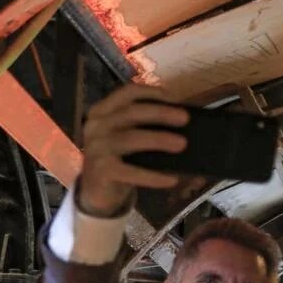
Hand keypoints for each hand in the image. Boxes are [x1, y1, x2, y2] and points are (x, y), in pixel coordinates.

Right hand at [76, 84, 188, 216]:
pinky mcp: (102, 170)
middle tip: (185, 118)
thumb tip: (181, 120)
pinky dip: (153, 176)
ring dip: (159, 139)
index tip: (174, 98)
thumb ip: (144, 125)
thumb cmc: (119, 158)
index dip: (152, 92)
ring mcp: (97, 147)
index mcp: (103, 111)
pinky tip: (171, 179)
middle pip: (131, 112)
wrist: (97, 190)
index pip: (127, 93)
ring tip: (182, 144)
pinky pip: (132, 172)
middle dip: (160, 113)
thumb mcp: (126, 137)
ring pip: (131, 138)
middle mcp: (97, 125)